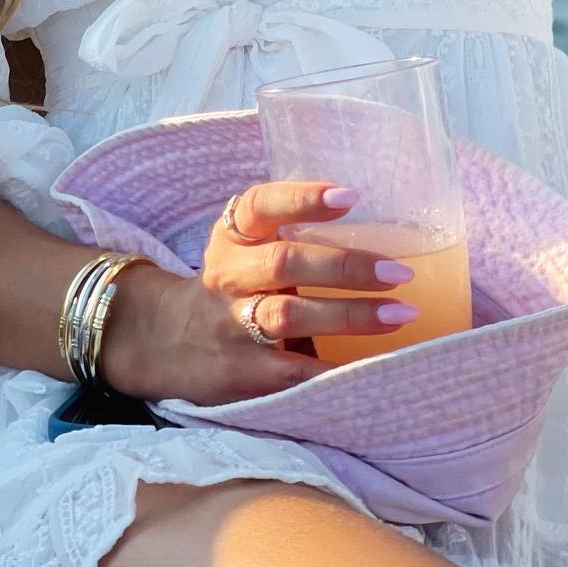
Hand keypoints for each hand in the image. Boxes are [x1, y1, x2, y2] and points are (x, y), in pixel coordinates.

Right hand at [100, 182, 418, 405]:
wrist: (167, 341)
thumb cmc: (232, 283)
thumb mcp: (243, 247)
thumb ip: (289, 232)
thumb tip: (384, 222)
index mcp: (232, 236)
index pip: (261, 205)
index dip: (302, 199)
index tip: (350, 195)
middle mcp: (228, 276)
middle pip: (284, 263)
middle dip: (345, 266)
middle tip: (399, 272)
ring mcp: (232, 325)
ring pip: (288, 316)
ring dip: (348, 315)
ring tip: (399, 314)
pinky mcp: (241, 371)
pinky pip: (291, 369)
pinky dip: (332, 367)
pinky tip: (374, 367)